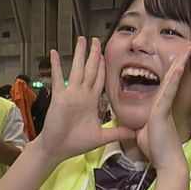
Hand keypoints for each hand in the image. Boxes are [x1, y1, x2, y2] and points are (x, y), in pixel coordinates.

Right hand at [30, 36, 134, 164]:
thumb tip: (135, 133)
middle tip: (96, 40)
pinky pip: (58, 78)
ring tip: (81, 40)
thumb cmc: (75, 143)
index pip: (99, 80)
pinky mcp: (60, 97)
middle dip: (94, 54)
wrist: (57, 149)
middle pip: (90, 70)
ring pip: (78, 69)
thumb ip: (117, 133)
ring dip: (80, 54)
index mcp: (91, 101)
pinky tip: (55, 53)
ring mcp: (70, 94)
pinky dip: (56, 65)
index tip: (104, 55)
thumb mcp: (101, 137)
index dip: (102, 67)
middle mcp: (81, 94)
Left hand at [135, 43, 190, 172]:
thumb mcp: (145, 132)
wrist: (166, 162)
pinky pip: (168, 90)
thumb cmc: (157, 149)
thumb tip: (138, 125)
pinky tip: (178, 66)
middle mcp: (164, 103)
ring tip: (188, 49)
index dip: (172, 68)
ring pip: (173, 80)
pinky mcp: (162, 111)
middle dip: (180, 60)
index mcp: (160, 106)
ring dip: (180, 63)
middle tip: (189, 46)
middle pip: (173, 77)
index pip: (166, 83)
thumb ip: (143, 124)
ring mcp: (165, 106)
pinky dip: (174, 77)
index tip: (179, 57)